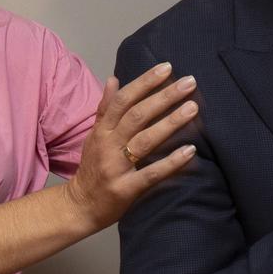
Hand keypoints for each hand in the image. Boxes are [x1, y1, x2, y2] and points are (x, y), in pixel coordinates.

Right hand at [64, 63, 198, 229]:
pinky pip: (151, 173)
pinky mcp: (126, 189)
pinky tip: (190, 151)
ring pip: (145, 140)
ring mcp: (116, 167)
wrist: (79, 205)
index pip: (122, 99)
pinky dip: (171, 162)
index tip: (166, 67)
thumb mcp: (93, 135)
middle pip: (137, 115)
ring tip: (193, 108)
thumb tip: (113, 78)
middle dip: (163, 97)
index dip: (144, 82)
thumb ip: (105, 108)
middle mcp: (107, 145)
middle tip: (189, 83)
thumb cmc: (92, 168)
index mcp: (101, 130)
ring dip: (170, 122)